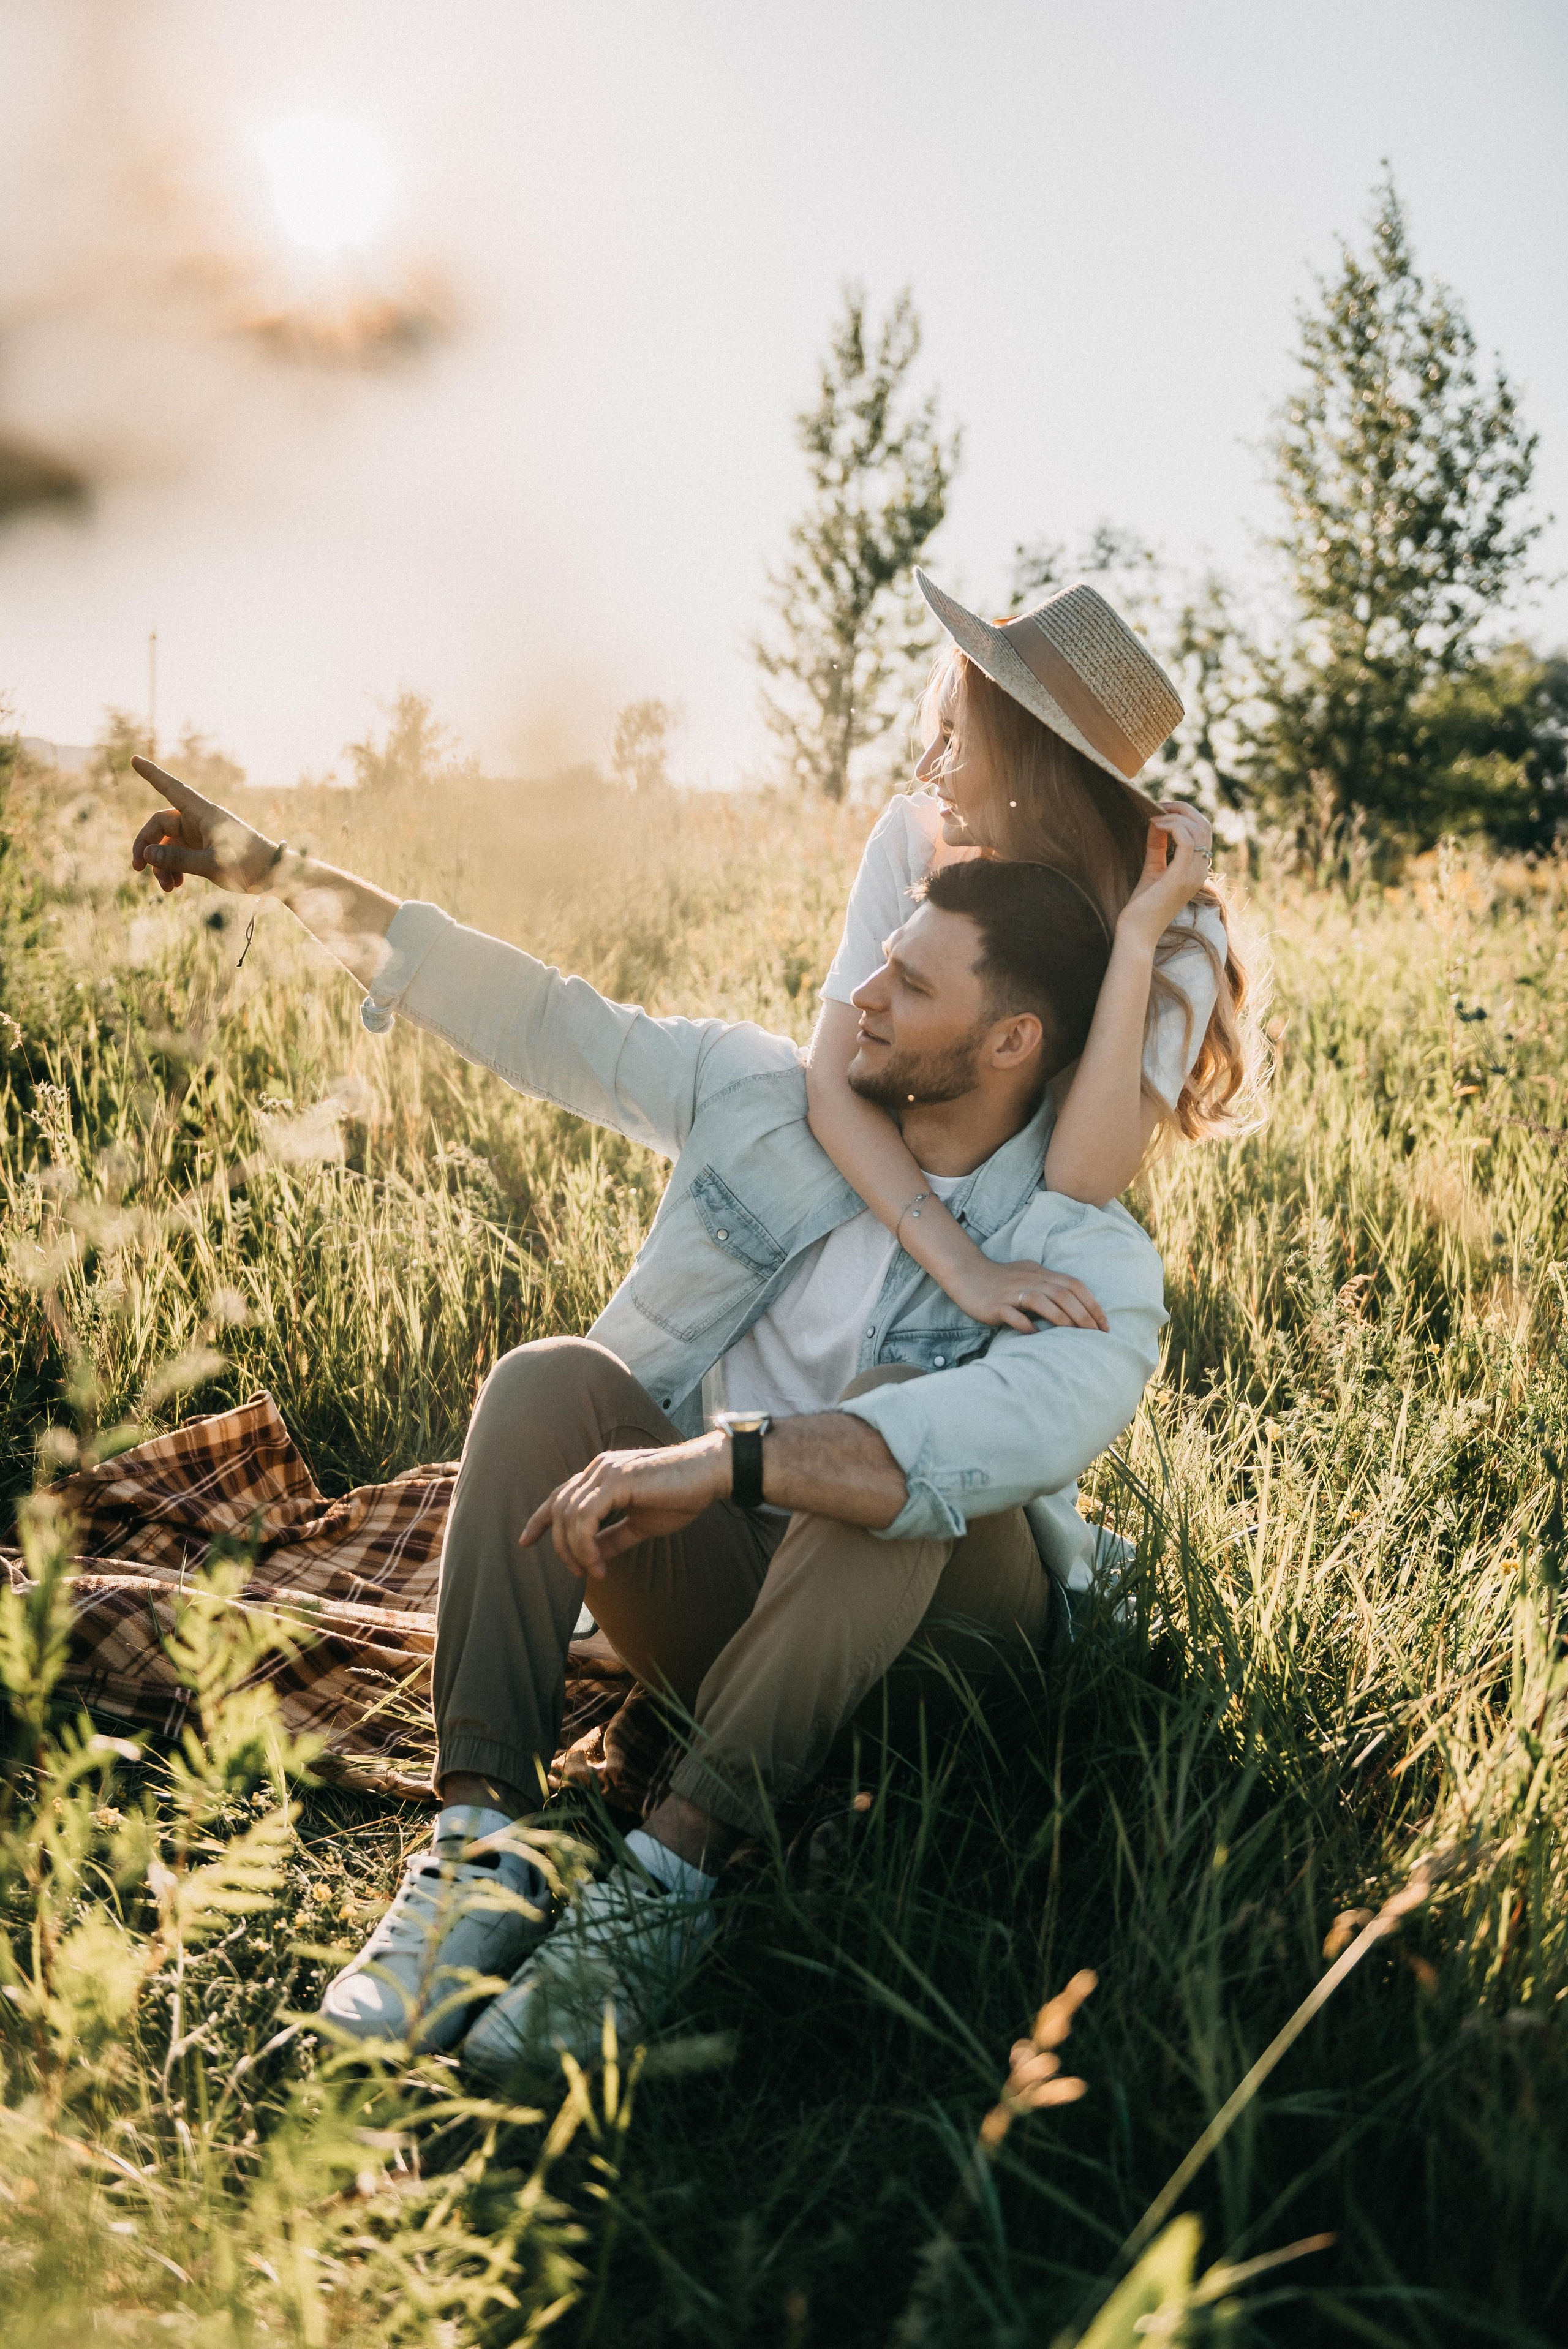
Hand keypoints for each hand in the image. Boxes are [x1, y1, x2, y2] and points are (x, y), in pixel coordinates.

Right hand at [129, 756, 280, 896]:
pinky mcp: (203, 850)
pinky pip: (178, 856)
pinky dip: (173, 869)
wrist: (274, 876)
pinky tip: (176, 886)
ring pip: (166, 845)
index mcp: (202, 813)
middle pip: (159, 825)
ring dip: (161, 865)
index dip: (151, 774)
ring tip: (168, 888)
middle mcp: (198, 820)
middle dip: (145, 846)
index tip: (133, 759)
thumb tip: (146, 855)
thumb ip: (177, 860)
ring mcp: (199, 835)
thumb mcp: (211, 864)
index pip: (170, 788)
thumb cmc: (248, 865)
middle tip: (136, 869)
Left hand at [520, 1436, 729, 1577]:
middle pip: (558, 1508)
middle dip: (559, 1546)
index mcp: (601, 1474)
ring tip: (591, 1571)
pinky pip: (585, 1518)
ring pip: (568, 1515)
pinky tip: (598, 1563)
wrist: (709, 1474)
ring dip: (574, 1550)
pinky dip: (586, 1545)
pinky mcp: (617, 1480)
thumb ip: (614, 1537)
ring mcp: (605, 1471)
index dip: (539, 1519)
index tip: (526, 1542)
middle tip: (578, 1573)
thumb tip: (594, 1557)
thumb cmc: (680, 1496)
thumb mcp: (640, 1524)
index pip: (559, 1495)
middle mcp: (598, 1468)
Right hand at [950, 1256, 1108, 1334]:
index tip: (1104, 1325)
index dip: (1092, 1304)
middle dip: (1083, 1314)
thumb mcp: (1029, 1274)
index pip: (1074, 1286)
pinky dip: (1026, 1324)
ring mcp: (1012, 1293)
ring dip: (1061, 1317)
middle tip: (1096, 1334)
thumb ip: (1049, 1285)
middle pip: (1063, 1294)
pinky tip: (1036, 1335)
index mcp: (1041, 1274)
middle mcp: (1030, 1280)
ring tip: (1074, 1334)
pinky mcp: (995, 1305)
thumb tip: (1073, 1304)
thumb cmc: (1001, 1278)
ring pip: (1041, 1301)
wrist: (966, 1274)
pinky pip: (1013, 1314)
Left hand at [1115, 802, 1212, 954]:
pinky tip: (1155, 825)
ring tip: (1155, 815)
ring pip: (1198, 829)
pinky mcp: (1181, 876)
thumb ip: (1157, 848)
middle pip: (1205, 826)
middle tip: (1159, 805)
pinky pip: (1186, 839)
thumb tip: (1156, 823)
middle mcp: (1200, 872)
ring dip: (1176, 816)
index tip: (1161, 810)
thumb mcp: (1152, 870)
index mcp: (1197, 871)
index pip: (1203, 833)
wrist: (1136, 935)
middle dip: (1183, 810)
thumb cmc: (1142, 908)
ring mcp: (1194, 874)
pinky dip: (1171, 826)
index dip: (1185, 816)